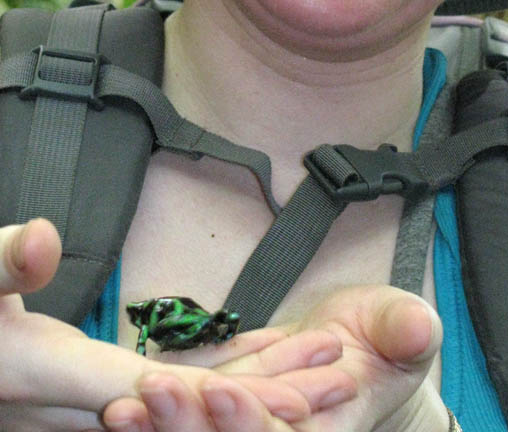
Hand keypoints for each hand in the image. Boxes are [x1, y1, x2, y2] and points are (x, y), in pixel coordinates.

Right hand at [0, 220, 354, 431]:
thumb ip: (2, 261)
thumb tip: (43, 238)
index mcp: (61, 378)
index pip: (169, 395)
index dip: (236, 400)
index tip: (301, 400)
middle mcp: (83, 404)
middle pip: (191, 410)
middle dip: (264, 399)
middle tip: (333, 381)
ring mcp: (83, 403)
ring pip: (180, 407)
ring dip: (245, 391)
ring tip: (304, 373)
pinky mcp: (80, 392)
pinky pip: (157, 395)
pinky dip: (205, 386)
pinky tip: (236, 368)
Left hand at [109, 285, 447, 431]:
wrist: (358, 341)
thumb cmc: (387, 337)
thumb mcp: (404, 328)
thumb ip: (408, 330)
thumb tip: (418, 326)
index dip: (252, 426)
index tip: (223, 392)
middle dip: (190, 429)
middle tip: (152, 392)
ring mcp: (248, 427)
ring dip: (164, 430)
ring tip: (123, 409)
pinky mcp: (224, 413)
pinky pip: (192, 421)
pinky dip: (159, 418)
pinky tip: (122, 407)